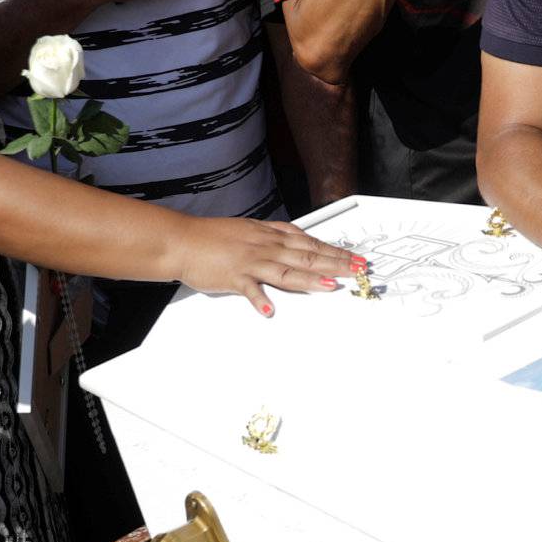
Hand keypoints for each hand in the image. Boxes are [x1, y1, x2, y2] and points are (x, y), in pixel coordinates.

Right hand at [173, 218, 367, 316]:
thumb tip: (295, 244)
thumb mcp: (250, 230)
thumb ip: (273, 238)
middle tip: (358, 270)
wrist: (183, 240)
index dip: (334, 250)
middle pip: (306, 256)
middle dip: (335, 263)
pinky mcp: (232, 277)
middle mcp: (265, 246)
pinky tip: (271, 310)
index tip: (354, 257)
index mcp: (270, 235)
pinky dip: (259, 300)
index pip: (309, 243)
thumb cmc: (214, 237)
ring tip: (331, 287)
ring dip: (309, 280)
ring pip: (285, 270)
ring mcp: (250, 262)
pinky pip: (248, 290)